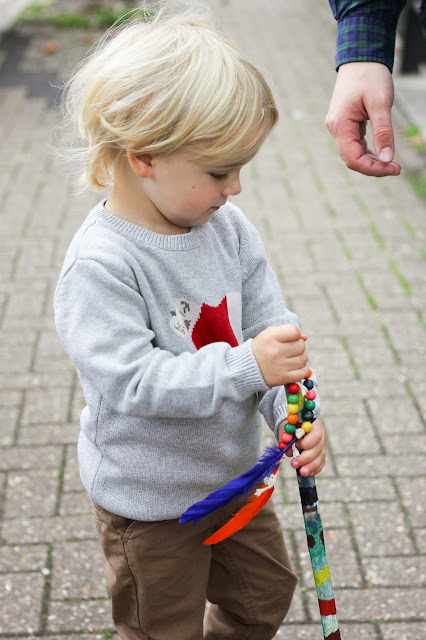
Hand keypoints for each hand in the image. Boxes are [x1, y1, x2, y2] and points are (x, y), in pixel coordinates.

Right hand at [251, 325, 308, 386]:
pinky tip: (296, 367)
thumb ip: (286, 331)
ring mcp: (279, 366)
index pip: (295, 331)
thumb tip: (305, 337)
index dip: (295, 335)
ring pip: (303, 359)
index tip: (289, 339)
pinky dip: (303, 370)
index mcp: (270, 337)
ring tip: (292, 359)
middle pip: (301, 346)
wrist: (246, 368)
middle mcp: (275, 351)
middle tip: (290, 350)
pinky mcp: (282, 378)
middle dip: (298, 347)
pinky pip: (303, 372)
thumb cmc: (261, 348)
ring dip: (301, 358)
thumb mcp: (269, 334)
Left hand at [278, 419, 326, 476]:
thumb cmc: (291, 426)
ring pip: (321, 457)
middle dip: (306, 458)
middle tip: (294, 464)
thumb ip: (286, 438)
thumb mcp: (286, 428)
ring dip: (311, 466)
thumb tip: (288, 452)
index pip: (316, 435)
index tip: (296, 445)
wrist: (294, 425)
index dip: (306, 443)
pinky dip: (315, 469)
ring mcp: (322, 444)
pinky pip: (321, 463)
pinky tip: (308, 473)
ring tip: (302, 472)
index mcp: (314, 425)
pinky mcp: (321, 453)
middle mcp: (321, 434)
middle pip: (318, 448)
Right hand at [326, 62, 400, 176]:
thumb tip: (387, 158)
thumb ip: (383, 131)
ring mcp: (338, 127)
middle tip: (396, 168)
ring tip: (392, 163)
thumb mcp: (381, 103)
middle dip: (374, 167)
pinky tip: (382, 153)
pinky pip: (354, 145)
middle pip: (352, 159)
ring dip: (371, 161)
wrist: (360, 58)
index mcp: (340, 125)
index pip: (353, 158)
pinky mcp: (345, 125)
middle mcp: (335, 129)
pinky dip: (368, 152)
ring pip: (353, 154)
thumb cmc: (370, 76)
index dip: (373, 168)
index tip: (394, 168)